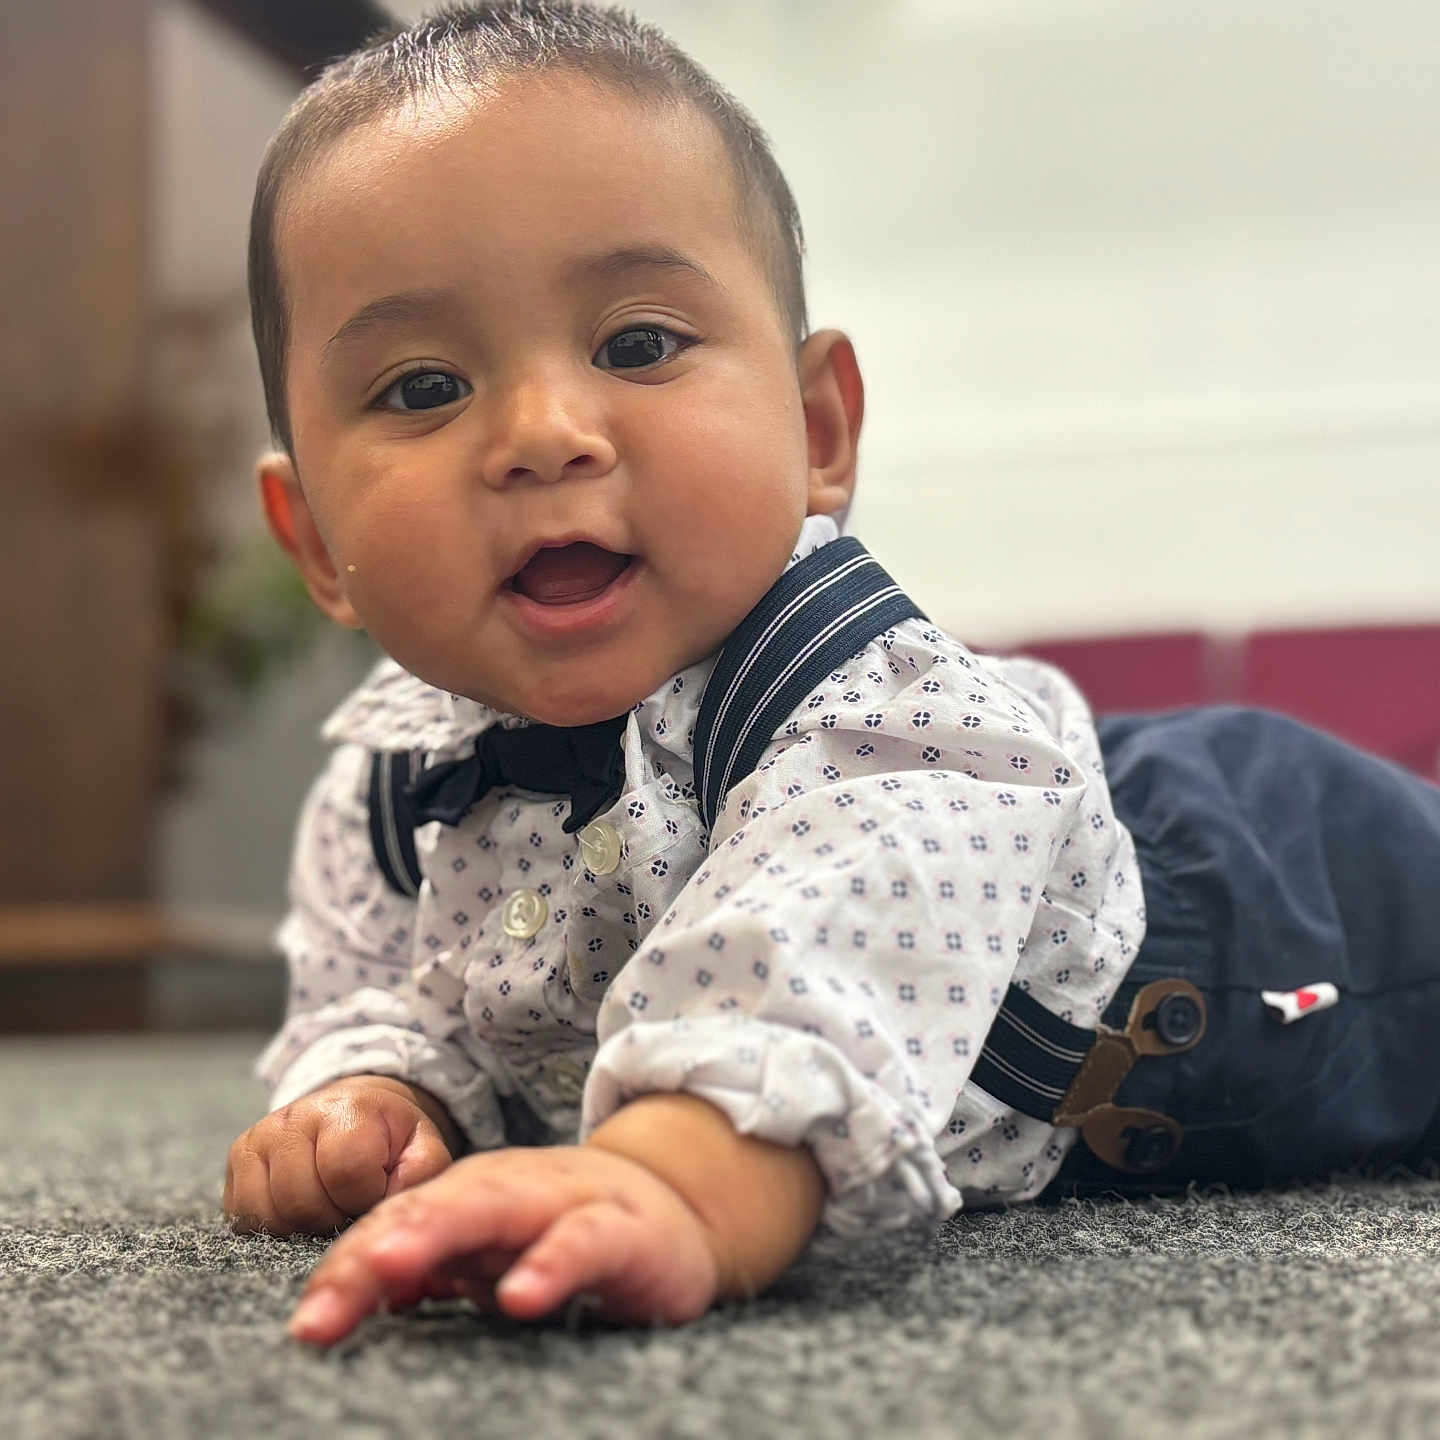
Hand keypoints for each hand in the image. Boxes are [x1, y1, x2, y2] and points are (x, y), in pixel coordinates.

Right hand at [223, 1075, 455, 1235]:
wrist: (355, 1110)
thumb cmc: (390, 1137)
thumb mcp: (422, 1148)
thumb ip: (421, 1175)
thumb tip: (387, 1208)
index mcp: (346, 1109)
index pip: (344, 1174)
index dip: (365, 1197)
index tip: (376, 1190)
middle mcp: (293, 1118)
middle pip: (302, 1203)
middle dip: (333, 1217)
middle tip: (351, 1202)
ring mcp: (258, 1138)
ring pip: (269, 1215)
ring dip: (302, 1225)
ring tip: (328, 1203)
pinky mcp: (236, 1159)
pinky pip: (243, 1217)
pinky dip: (275, 1224)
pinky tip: (301, 1207)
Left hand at [286, 1144, 721, 1342]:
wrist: (677, 1210)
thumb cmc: (569, 1234)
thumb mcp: (495, 1254)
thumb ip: (433, 1264)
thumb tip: (360, 1281)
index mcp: (474, 1192)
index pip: (399, 1224)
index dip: (349, 1269)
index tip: (310, 1323)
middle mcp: (513, 1186)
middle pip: (434, 1208)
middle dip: (375, 1250)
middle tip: (324, 1305)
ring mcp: (569, 1201)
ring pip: (498, 1207)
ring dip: (440, 1232)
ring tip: (388, 1268)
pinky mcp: (625, 1230)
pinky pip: (584, 1242)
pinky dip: (551, 1263)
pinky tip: (519, 1295)